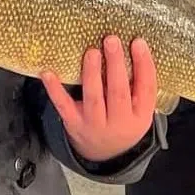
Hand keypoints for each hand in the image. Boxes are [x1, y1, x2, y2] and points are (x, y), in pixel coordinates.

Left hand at [41, 36, 157, 162]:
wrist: (105, 153)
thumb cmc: (124, 118)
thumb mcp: (139, 108)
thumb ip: (139, 83)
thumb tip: (135, 44)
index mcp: (141, 116)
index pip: (146, 89)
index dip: (144, 65)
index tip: (138, 42)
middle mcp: (120, 122)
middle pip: (119, 93)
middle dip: (115, 66)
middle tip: (112, 41)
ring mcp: (95, 124)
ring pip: (93, 99)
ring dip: (92, 74)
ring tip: (92, 52)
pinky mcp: (73, 123)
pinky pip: (63, 105)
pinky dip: (54, 89)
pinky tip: (48, 73)